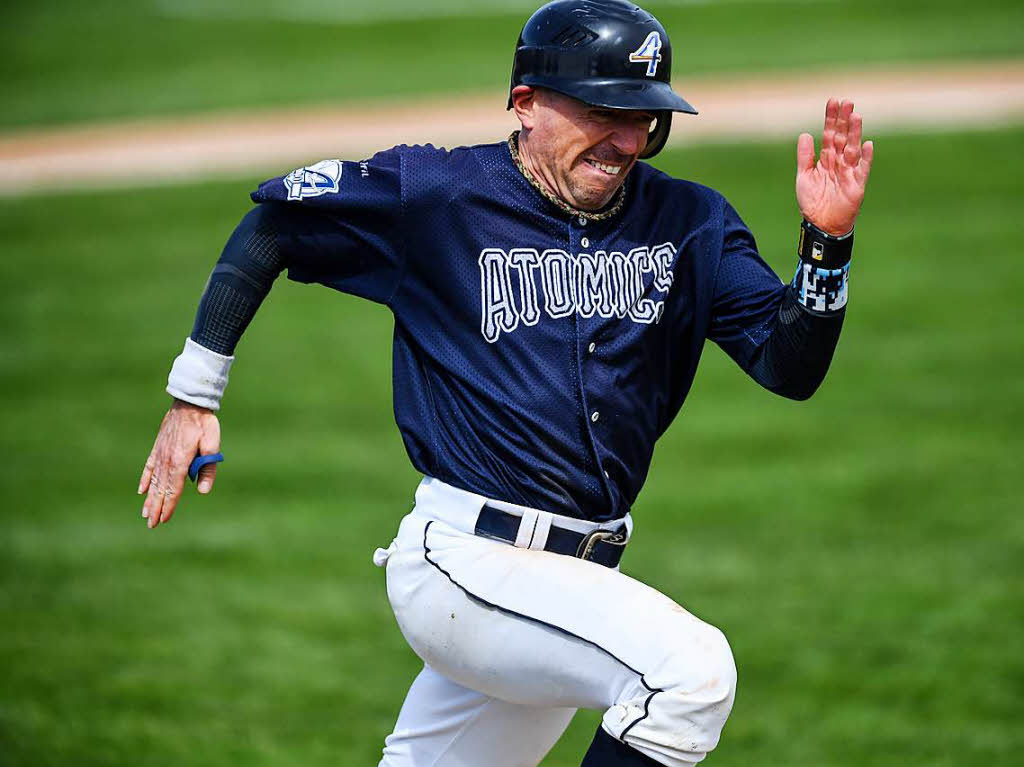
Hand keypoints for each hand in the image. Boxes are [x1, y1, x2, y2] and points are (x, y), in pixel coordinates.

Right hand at [138, 399, 220, 528]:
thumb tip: (203, 490)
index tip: (164, 520)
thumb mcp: (212, 445)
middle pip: (161, 489)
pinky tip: (142, 491)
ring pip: (153, 481)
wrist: (189, 403)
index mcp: (180, 461)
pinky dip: (145, 480)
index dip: (169, 505)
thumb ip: (207, 468)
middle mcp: (167, 460)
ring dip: (149, 498)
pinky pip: (149, 467)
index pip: (174, 489)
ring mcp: (160, 454)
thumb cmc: (204, 424)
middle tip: (151, 525)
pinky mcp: (158, 448)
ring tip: (145, 514)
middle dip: (156, 508)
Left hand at [796, 98, 873, 235]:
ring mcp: (849, 172)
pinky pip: (862, 169)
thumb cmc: (813, 201)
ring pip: (852, 148)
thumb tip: (805, 134)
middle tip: (847, 102)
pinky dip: (865, 158)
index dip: (831, 118)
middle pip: (843, 137)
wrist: (820, 223)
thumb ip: (805, 156)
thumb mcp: (804, 176)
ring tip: (856, 116)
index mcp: (826, 158)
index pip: (830, 134)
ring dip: (855, 133)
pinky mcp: (857, 184)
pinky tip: (866, 145)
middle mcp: (839, 162)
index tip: (833, 101)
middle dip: (844, 120)